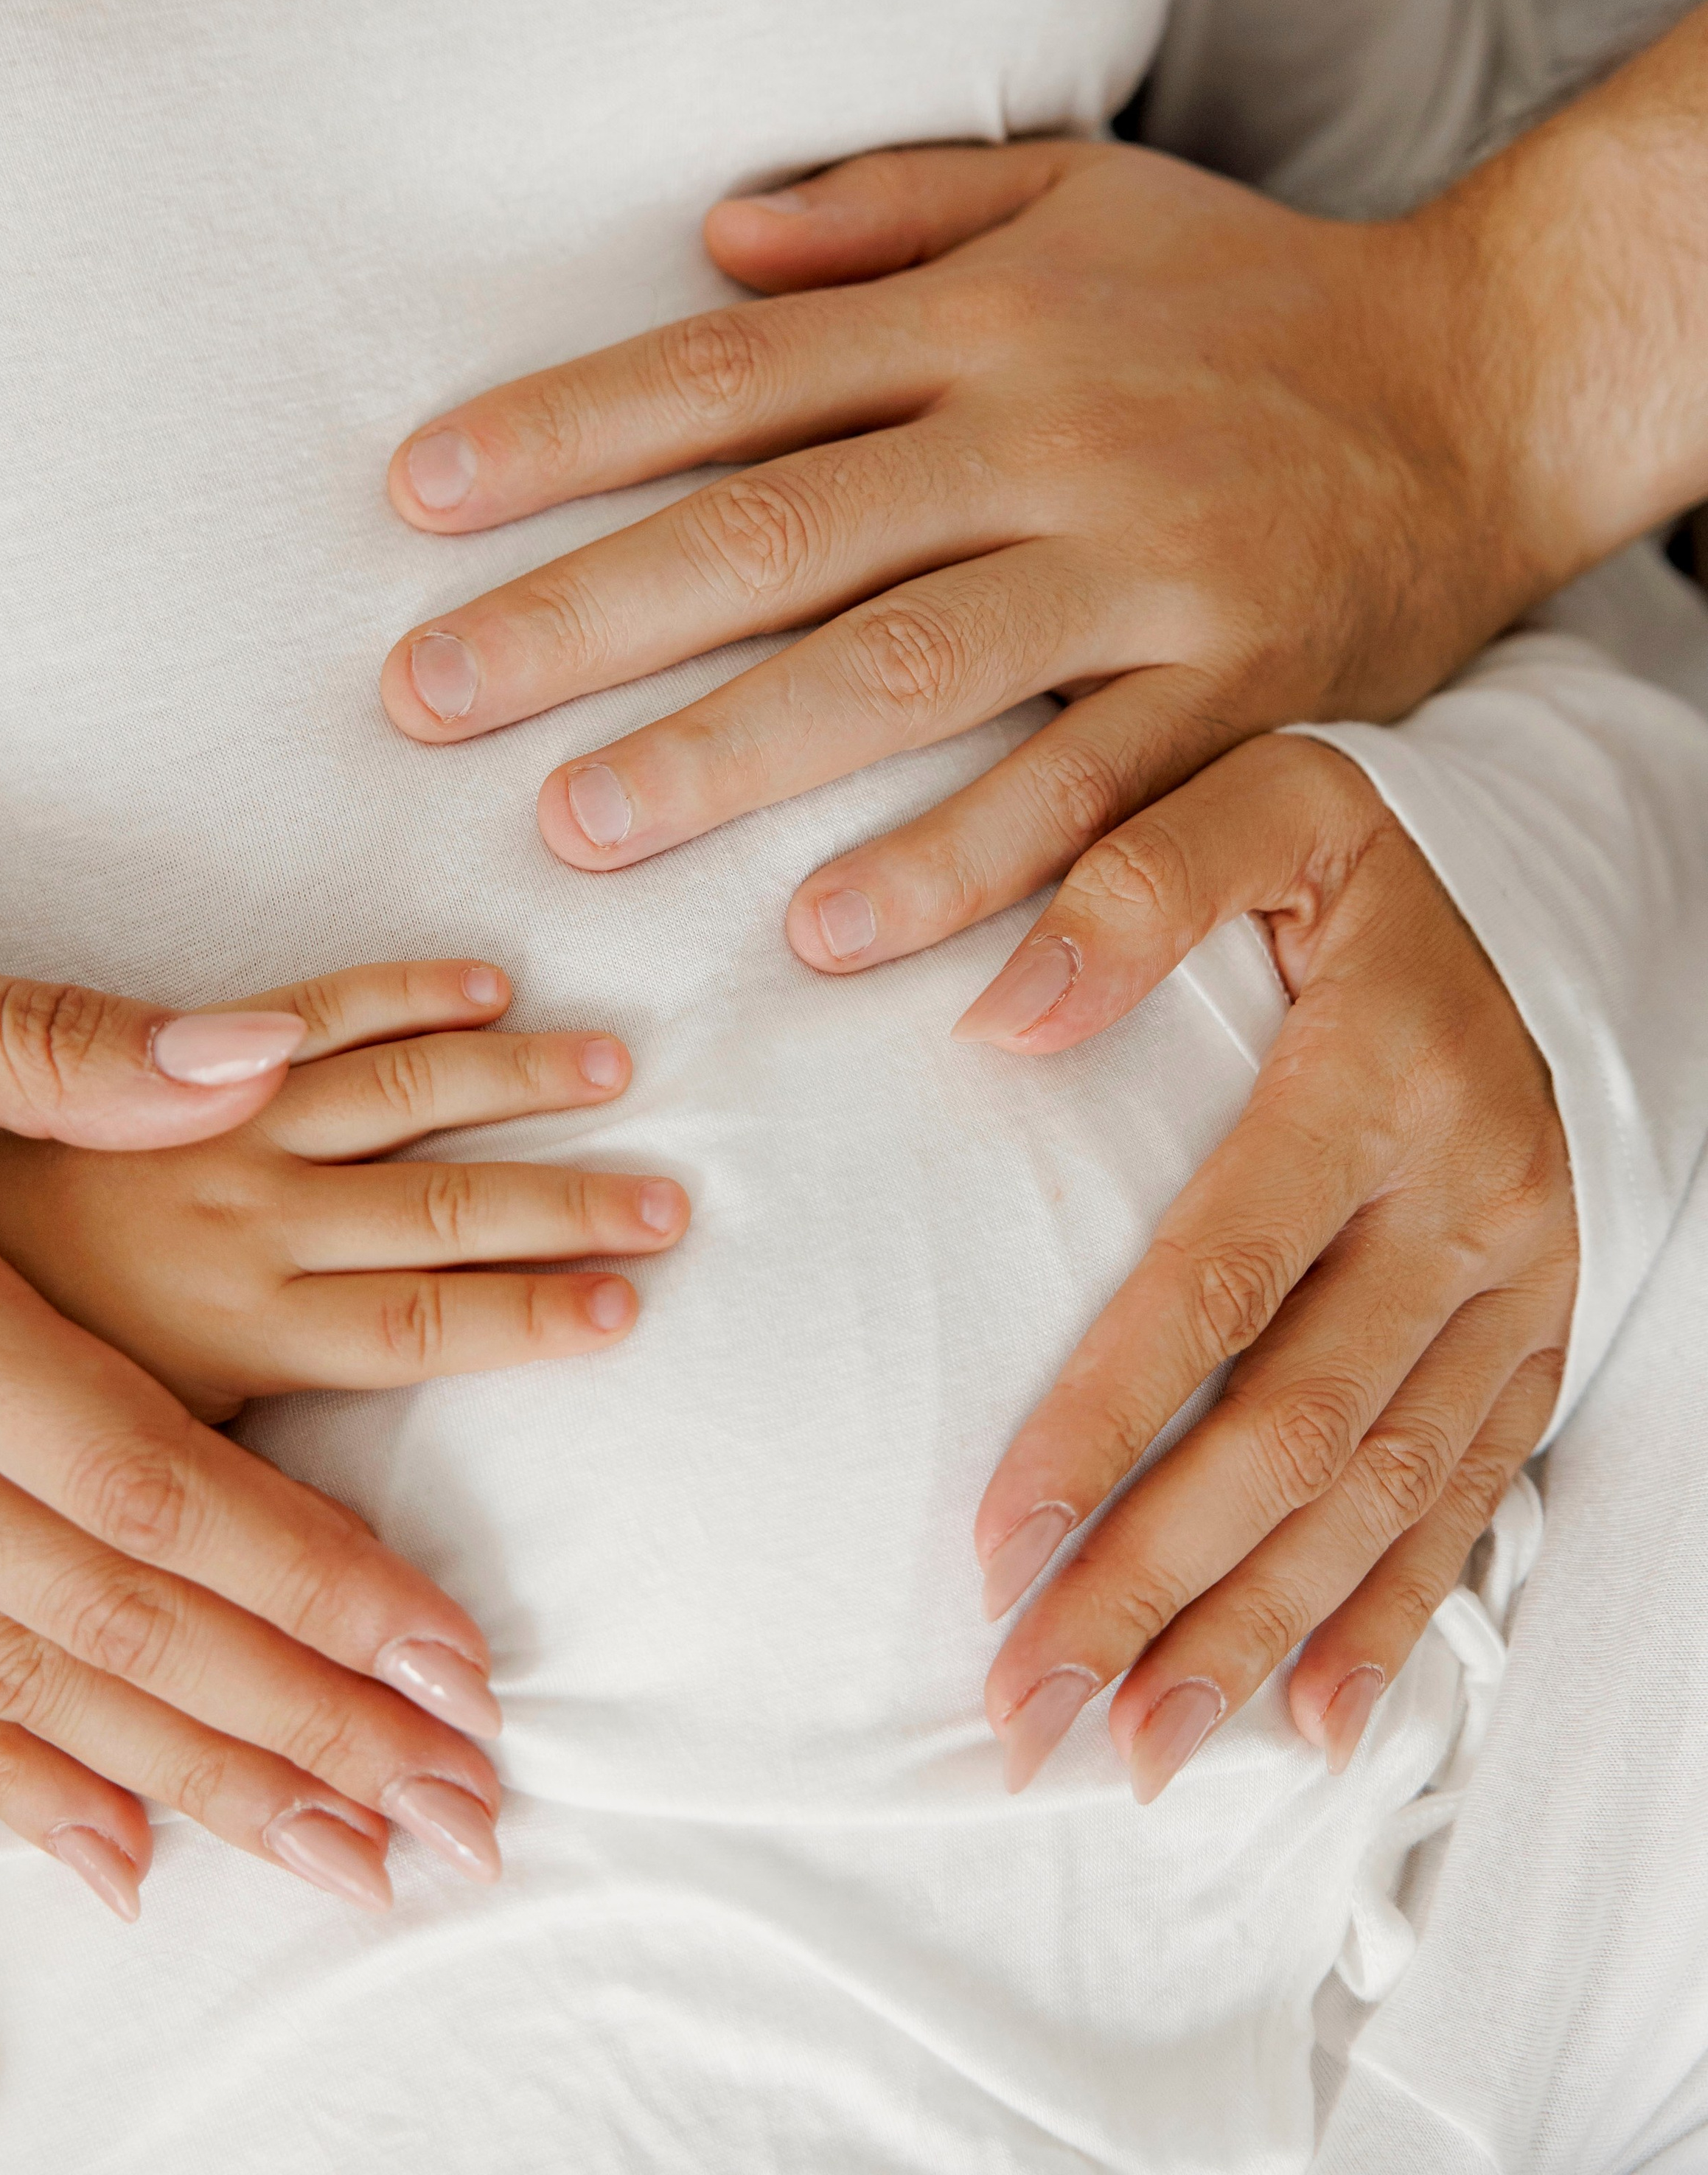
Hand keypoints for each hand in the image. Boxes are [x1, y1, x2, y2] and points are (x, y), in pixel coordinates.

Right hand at [0, 931, 534, 1919]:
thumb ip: (37, 1050)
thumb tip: (247, 1059)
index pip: (145, 1479)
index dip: (307, 1581)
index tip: (448, 1656)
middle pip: (113, 1614)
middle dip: (300, 1723)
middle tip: (455, 1808)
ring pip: (23, 1687)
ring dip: (198, 1785)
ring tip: (351, 1852)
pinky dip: (13, 1789)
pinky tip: (125, 1862)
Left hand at [0, 959, 687, 1420]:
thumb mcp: (54, 1421)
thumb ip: (183, 1452)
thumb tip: (293, 1527)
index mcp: (219, 1320)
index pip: (416, 1321)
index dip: (530, 1319)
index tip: (628, 1306)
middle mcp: (236, 1218)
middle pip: (442, 1212)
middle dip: (567, 1213)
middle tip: (677, 1205)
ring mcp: (211, 1128)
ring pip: (400, 1099)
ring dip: (518, 1087)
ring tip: (620, 1073)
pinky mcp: (171, 1059)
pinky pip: (310, 1013)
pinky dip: (400, 993)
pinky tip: (482, 981)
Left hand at [377, 140, 1551, 967]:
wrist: (1485, 383)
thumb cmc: (1243, 292)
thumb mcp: (1076, 194)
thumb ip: (889, 205)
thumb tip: (711, 235)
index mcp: (986, 318)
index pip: (730, 373)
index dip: (562, 432)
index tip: (412, 498)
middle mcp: (1052, 435)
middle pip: (780, 532)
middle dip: (584, 619)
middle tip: (425, 698)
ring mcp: (1147, 574)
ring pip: (909, 674)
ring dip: (731, 753)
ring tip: (577, 825)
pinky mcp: (1241, 698)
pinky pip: (1089, 800)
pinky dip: (966, 873)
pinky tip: (833, 935)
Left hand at [955, 739, 1575, 1798]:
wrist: (1555, 876)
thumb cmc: (1362, 851)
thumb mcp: (1265, 804)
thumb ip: (1135, 880)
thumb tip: (1000, 1012)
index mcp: (1374, 1082)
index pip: (1220, 1279)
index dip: (1107, 1417)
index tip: (995, 1539)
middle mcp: (1462, 1202)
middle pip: (1298, 1426)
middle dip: (1159, 1577)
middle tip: (1032, 1701)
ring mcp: (1518, 1281)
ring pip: (1385, 1491)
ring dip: (1259, 1629)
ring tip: (1137, 1747)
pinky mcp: (1545, 1331)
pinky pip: (1478, 1494)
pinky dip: (1397, 1616)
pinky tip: (1314, 1719)